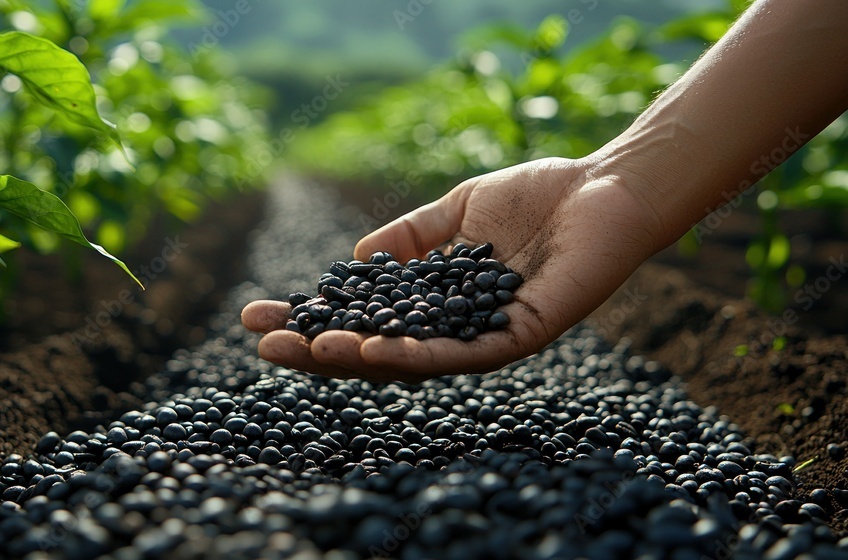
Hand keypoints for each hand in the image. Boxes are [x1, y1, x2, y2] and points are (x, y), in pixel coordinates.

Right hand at [242, 157, 660, 381]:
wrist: (605, 188)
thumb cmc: (538, 196)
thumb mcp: (456, 212)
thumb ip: (409, 238)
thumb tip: (355, 259)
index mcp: (437, 302)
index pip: (364, 318)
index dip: (311, 319)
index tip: (257, 315)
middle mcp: (457, 328)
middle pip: (378, 350)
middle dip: (320, 349)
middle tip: (266, 345)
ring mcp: (486, 337)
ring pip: (413, 364)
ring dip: (359, 360)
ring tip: (312, 349)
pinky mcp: (520, 336)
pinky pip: (462, 356)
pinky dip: (416, 358)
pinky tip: (374, 353)